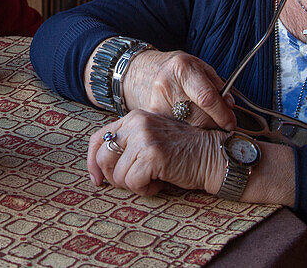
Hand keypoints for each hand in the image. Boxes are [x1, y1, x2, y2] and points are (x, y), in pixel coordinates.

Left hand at [87, 111, 224, 196]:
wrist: (213, 155)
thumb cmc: (183, 152)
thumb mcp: (152, 139)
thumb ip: (129, 145)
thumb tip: (100, 169)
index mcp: (134, 117)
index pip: (98, 138)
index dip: (92, 162)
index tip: (97, 180)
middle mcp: (136, 123)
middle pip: (103, 157)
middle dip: (114, 178)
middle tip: (133, 183)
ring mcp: (144, 138)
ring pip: (118, 174)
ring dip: (134, 186)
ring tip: (153, 180)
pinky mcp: (153, 155)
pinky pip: (133, 182)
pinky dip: (145, 190)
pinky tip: (160, 183)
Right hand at [122, 49, 235, 130]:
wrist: (144, 71)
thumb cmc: (177, 69)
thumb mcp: (200, 67)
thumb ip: (217, 85)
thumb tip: (229, 106)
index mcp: (182, 68)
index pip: (206, 97)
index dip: (222, 114)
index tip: (231, 123)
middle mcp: (166, 85)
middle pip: (199, 116)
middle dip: (214, 123)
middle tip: (220, 124)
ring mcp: (156, 102)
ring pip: (188, 127)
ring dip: (201, 129)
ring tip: (204, 122)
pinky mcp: (151, 117)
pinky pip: (176, 131)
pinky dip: (186, 132)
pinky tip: (189, 126)